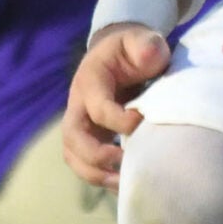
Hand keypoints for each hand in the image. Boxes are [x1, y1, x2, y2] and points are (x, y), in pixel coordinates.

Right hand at [60, 25, 170, 188]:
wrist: (118, 53)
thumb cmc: (132, 48)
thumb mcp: (142, 39)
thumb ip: (146, 45)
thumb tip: (149, 56)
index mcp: (91, 81)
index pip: (98, 108)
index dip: (120, 121)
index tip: (144, 122)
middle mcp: (78, 104)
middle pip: (73, 138)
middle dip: (96, 156)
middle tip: (125, 164)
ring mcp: (81, 123)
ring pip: (73, 156)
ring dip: (96, 173)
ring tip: (124, 183)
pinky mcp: (88, 136)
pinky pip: (84, 163)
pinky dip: (100, 177)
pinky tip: (125, 183)